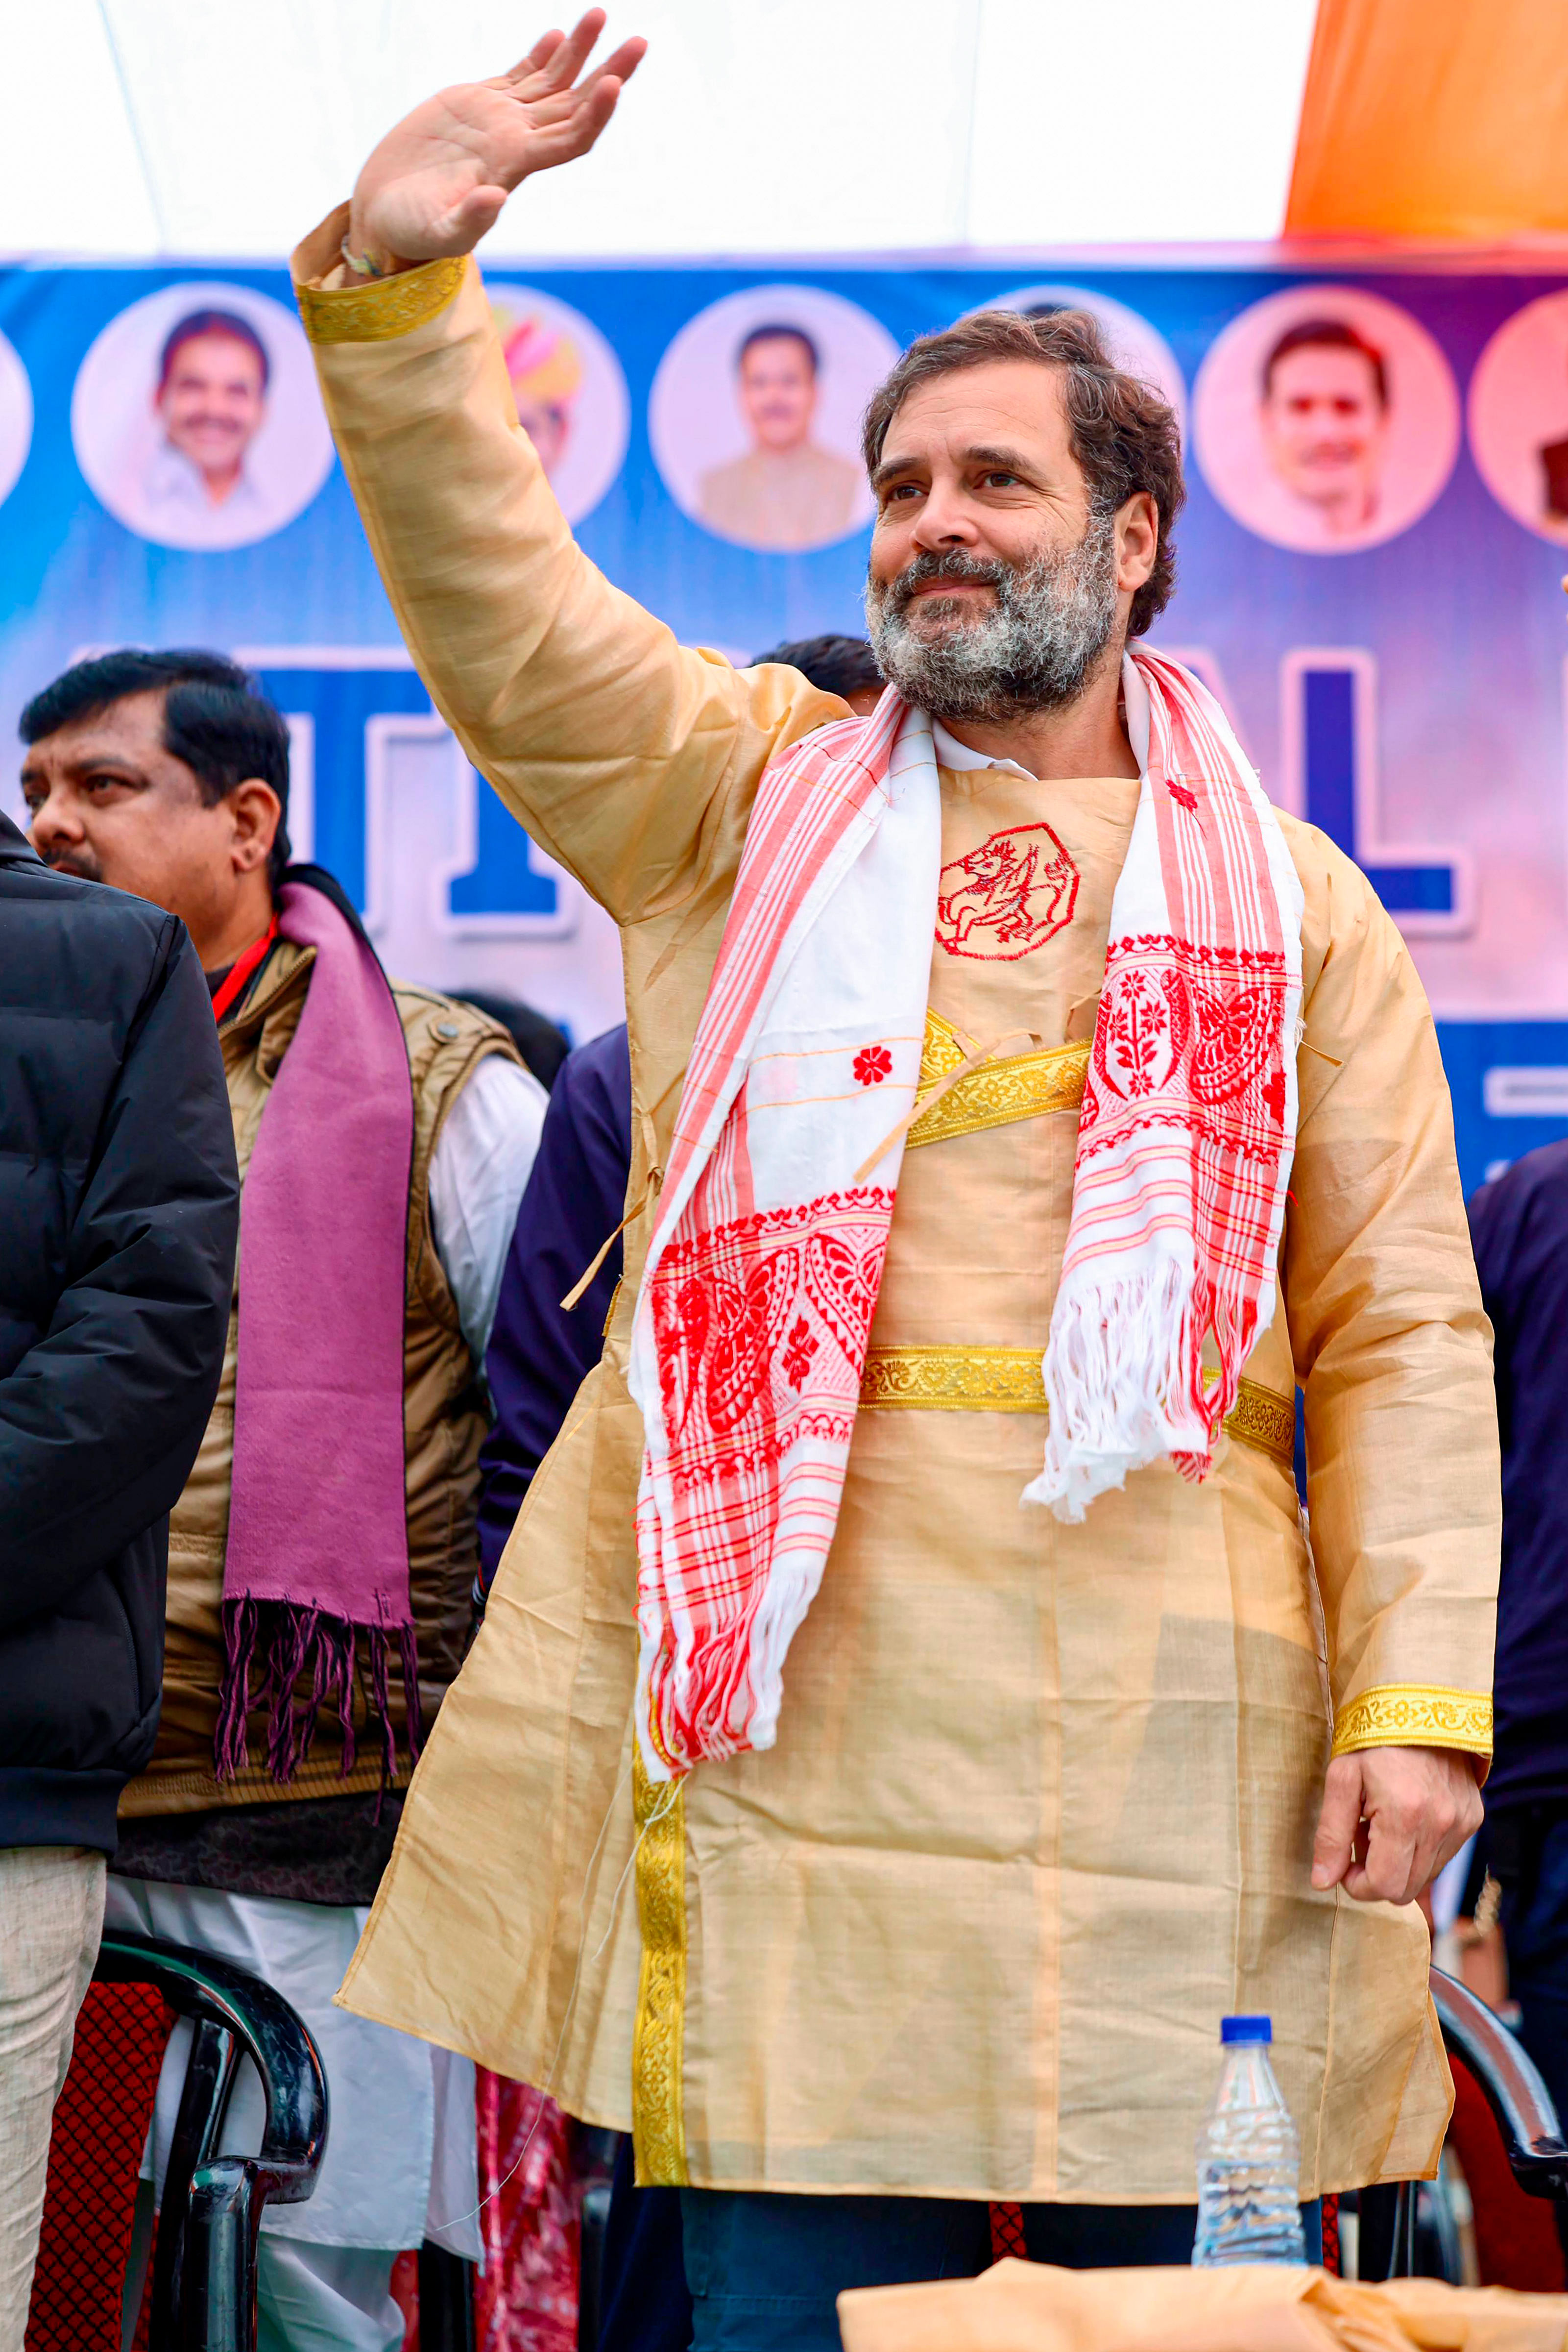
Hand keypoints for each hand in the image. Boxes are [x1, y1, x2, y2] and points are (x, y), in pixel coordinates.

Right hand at [350, 10, 645, 267]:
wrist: (386, 211)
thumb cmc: (413, 231)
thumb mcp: (439, 232)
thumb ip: (469, 220)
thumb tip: (494, 200)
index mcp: (514, 167)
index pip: (570, 138)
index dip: (594, 114)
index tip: (613, 85)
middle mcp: (516, 141)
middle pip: (576, 105)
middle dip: (609, 74)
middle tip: (640, 43)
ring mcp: (500, 121)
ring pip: (553, 82)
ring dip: (579, 51)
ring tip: (601, 15)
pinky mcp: (478, 104)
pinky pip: (520, 76)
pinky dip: (541, 56)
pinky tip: (557, 35)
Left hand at [1311, 1746, 1482, 1905]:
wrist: (1418, 1704)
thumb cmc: (1373, 1740)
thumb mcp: (1341, 1778)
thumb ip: (1331, 1834)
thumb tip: (1322, 1883)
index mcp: (1405, 1815)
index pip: (1384, 1885)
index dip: (1357, 1885)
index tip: (1344, 1864)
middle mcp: (1441, 1824)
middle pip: (1406, 1889)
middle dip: (1377, 1875)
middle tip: (1361, 1839)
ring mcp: (1462, 1823)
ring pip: (1426, 1878)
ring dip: (1399, 1863)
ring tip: (1382, 1824)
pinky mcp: (1473, 1818)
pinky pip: (1443, 1858)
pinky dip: (1420, 1850)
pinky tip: (1406, 1819)